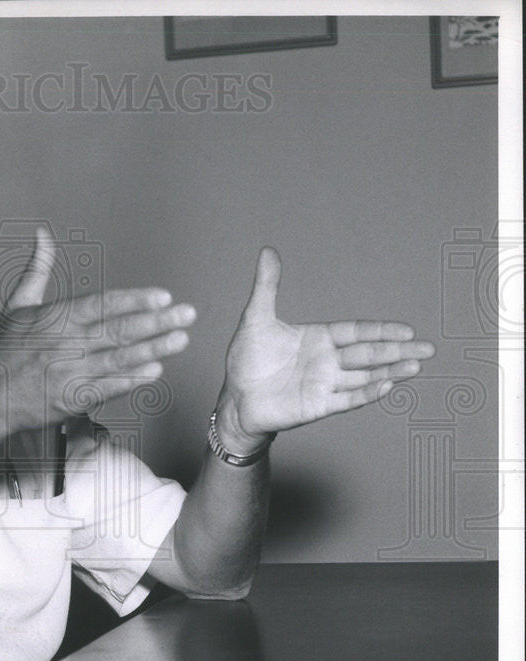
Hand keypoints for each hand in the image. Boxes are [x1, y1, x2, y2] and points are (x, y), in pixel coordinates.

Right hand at [0, 226, 195, 433]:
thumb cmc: (4, 351)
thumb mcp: (18, 304)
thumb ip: (38, 268)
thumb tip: (42, 234)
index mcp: (56, 317)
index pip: (103, 304)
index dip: (135, 300)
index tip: (163, 296)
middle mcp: (66, 343)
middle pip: (118, 330)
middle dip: (157, 322)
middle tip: (186, 315)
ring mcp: (70, 371)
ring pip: (119, 358)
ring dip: (153, 349)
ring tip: (180, 340)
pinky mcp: (72, 398)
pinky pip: (108, 388)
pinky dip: (132, 380)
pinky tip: (155, 371)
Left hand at [216, 247, 434, 453]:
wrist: (236, 398)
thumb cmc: (247, 361)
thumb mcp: (256, 318)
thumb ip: (267, 285)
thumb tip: (267, 251)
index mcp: (318, 339)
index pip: (356, 332)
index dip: (381, 331)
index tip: (407, 329)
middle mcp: (327, 362)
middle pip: (368, 354)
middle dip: (398, 350)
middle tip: (428, 348)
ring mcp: (324, 384)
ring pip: (364, 376)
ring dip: (390, 371)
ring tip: (416, 366)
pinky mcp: (316, 405)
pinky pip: (346, 399)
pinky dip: (366, 393)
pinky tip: (387, 386)